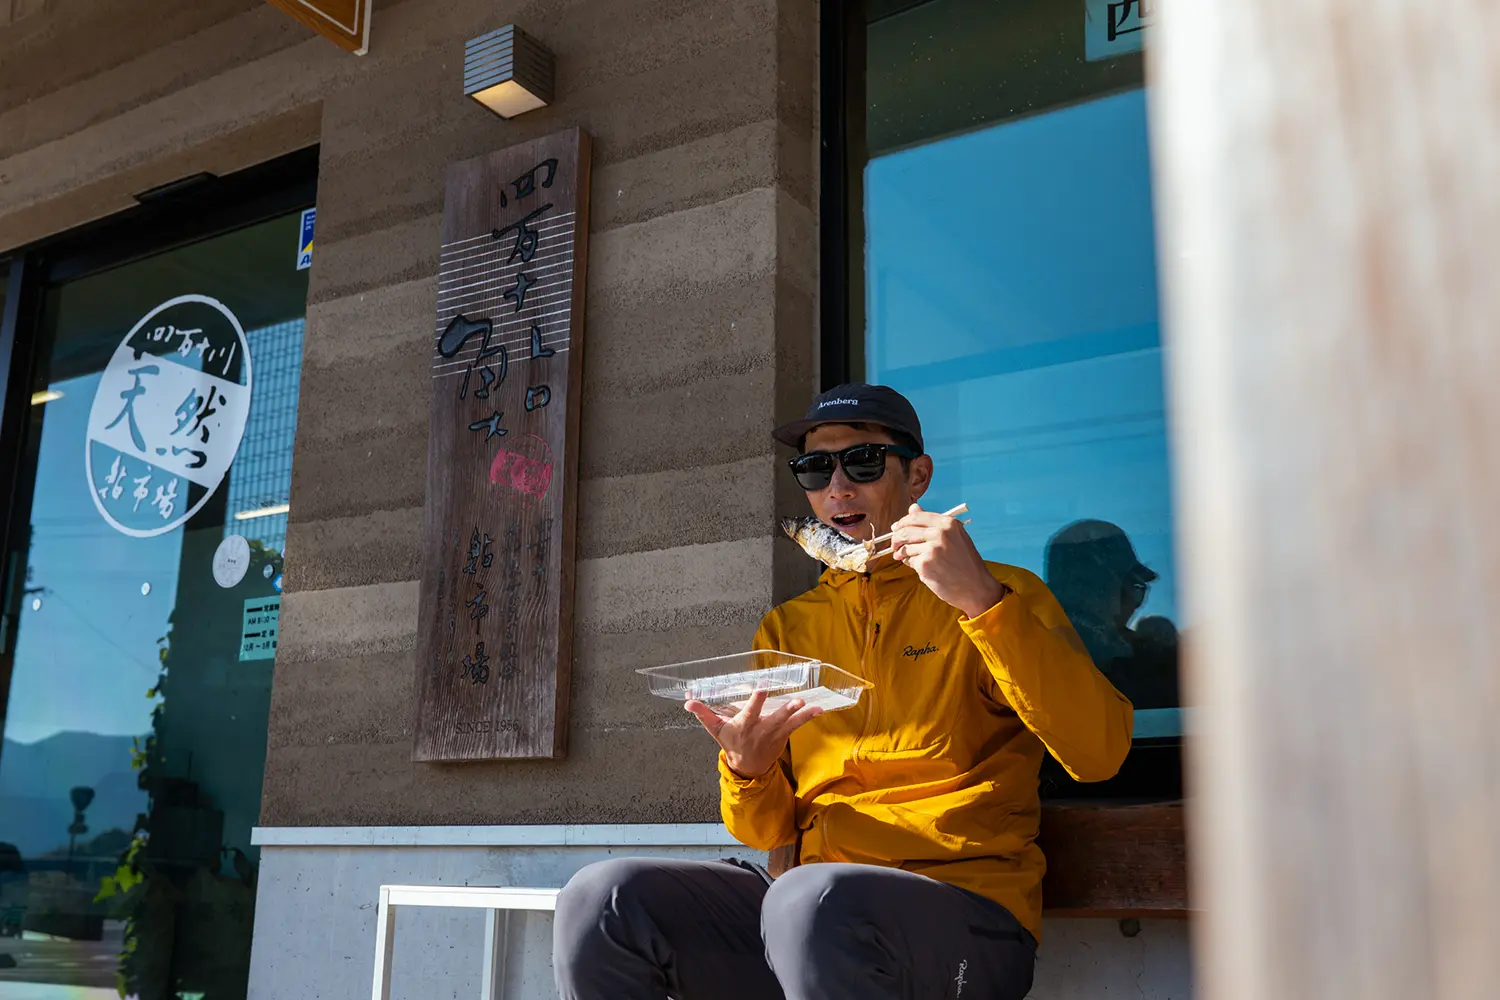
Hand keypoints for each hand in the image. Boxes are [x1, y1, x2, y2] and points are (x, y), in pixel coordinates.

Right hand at [685, 689, 822, 778]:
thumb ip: (703, 713)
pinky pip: (797, 726)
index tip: (762, 686)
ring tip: (814, 707)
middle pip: (775, 718)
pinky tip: (820, 709)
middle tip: (797, 701)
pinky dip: (808, 718)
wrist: (746, 767)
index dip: (757, 699)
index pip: (751, 710)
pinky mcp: (783, 737)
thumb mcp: (715, 729)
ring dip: (802, 715)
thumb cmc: (731, 743)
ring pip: (790, 723)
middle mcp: (761, 730)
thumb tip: (688, 701)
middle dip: (786, 710)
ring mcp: (774, 734)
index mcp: (744, 725)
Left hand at [889, 502, 1008, 618]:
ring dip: (903, 554)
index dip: (902, 523)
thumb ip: (932, 523)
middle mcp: (940, 533)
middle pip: (906, 531)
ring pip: (905, 547)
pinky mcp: (925, 564)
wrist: (975, 587)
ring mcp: (932, 549)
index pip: (916, 517)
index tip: (895, 529)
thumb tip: (912, 507)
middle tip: (894, 546)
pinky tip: (921, 569)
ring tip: (909, 559)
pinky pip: (909, 561)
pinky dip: (910, 564)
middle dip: (896, 539)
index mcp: (948, 523)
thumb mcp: (954, 537)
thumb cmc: (965, 562)